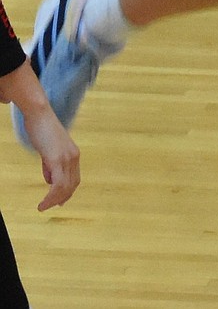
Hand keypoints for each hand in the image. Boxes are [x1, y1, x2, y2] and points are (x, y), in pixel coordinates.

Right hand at [0, 64, 79, 209]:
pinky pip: (57, 185)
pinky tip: (42, 203)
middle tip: (48, 206)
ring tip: (43, 207)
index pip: (74, 179)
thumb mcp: (49, 150)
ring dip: (54, 201)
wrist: (40, 114)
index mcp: (73, 154)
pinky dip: (51, 197)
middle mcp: (74, 157)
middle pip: (72, 185)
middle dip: (61, 198)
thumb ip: (51, 164)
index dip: (68, 192)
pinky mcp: (57, 159)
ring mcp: (67, 158)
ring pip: (64, 188)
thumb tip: (50, 179)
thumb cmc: (42, 129)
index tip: (59, 202)